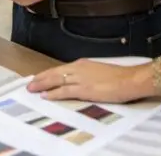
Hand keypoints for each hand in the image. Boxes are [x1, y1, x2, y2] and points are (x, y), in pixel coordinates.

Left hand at [27, 60, 153, 102]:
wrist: (130, 79)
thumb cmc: (119, 77)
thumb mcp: (100, 73)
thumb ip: (88, 76)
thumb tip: (80, 82)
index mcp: (83, 64)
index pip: (61, 69)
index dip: (48, 74)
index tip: (39, 78)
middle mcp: (79, 68)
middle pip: (55, 73)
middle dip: (41, 78)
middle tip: (29, 84)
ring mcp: (81, 78)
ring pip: (56, 80)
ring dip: (43, 85)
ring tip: (32, 89)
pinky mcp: (84, 89)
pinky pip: (65, 91)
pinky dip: (54, 93)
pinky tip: (46, 96)